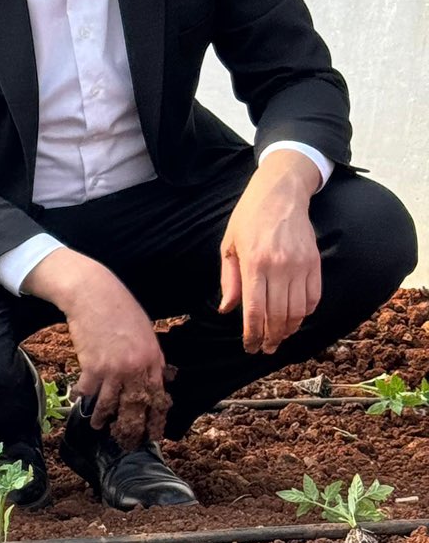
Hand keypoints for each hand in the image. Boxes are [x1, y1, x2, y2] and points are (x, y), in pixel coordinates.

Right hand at [25, 250, 169, 446]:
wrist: (94, 293)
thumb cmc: (120, 308)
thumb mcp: (146, 332)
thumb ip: (152, 357)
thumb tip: (159, 377)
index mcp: (153, 359)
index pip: (157, 397)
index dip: (154, 419)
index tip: (152, 433)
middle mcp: (136, 368)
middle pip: (135, 407)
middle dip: (130, 427)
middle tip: (126, 440)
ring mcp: (114, 369)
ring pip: (109, 404)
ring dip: (101, 417)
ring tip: (97, 425)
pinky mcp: (93, 367)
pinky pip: (87, 391)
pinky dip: (81, 397)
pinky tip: (77, 400)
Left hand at [219, 150, 323, 353]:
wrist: (280, 194)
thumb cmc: (249, 219)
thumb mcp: (229, 246)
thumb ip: (229, 281)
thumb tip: (227, 310)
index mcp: (254, 264)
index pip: (254, 310)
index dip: (253, 334)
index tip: (251, 347)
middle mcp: (279, 267)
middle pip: (278, 315)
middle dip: (271, 337)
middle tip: (266, 348)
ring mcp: (300, 266)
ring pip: (298, 311)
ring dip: (289, 329)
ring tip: (280, 337)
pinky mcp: (315, 263)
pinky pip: (314, 298)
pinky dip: (306, 313)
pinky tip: (295, 318)